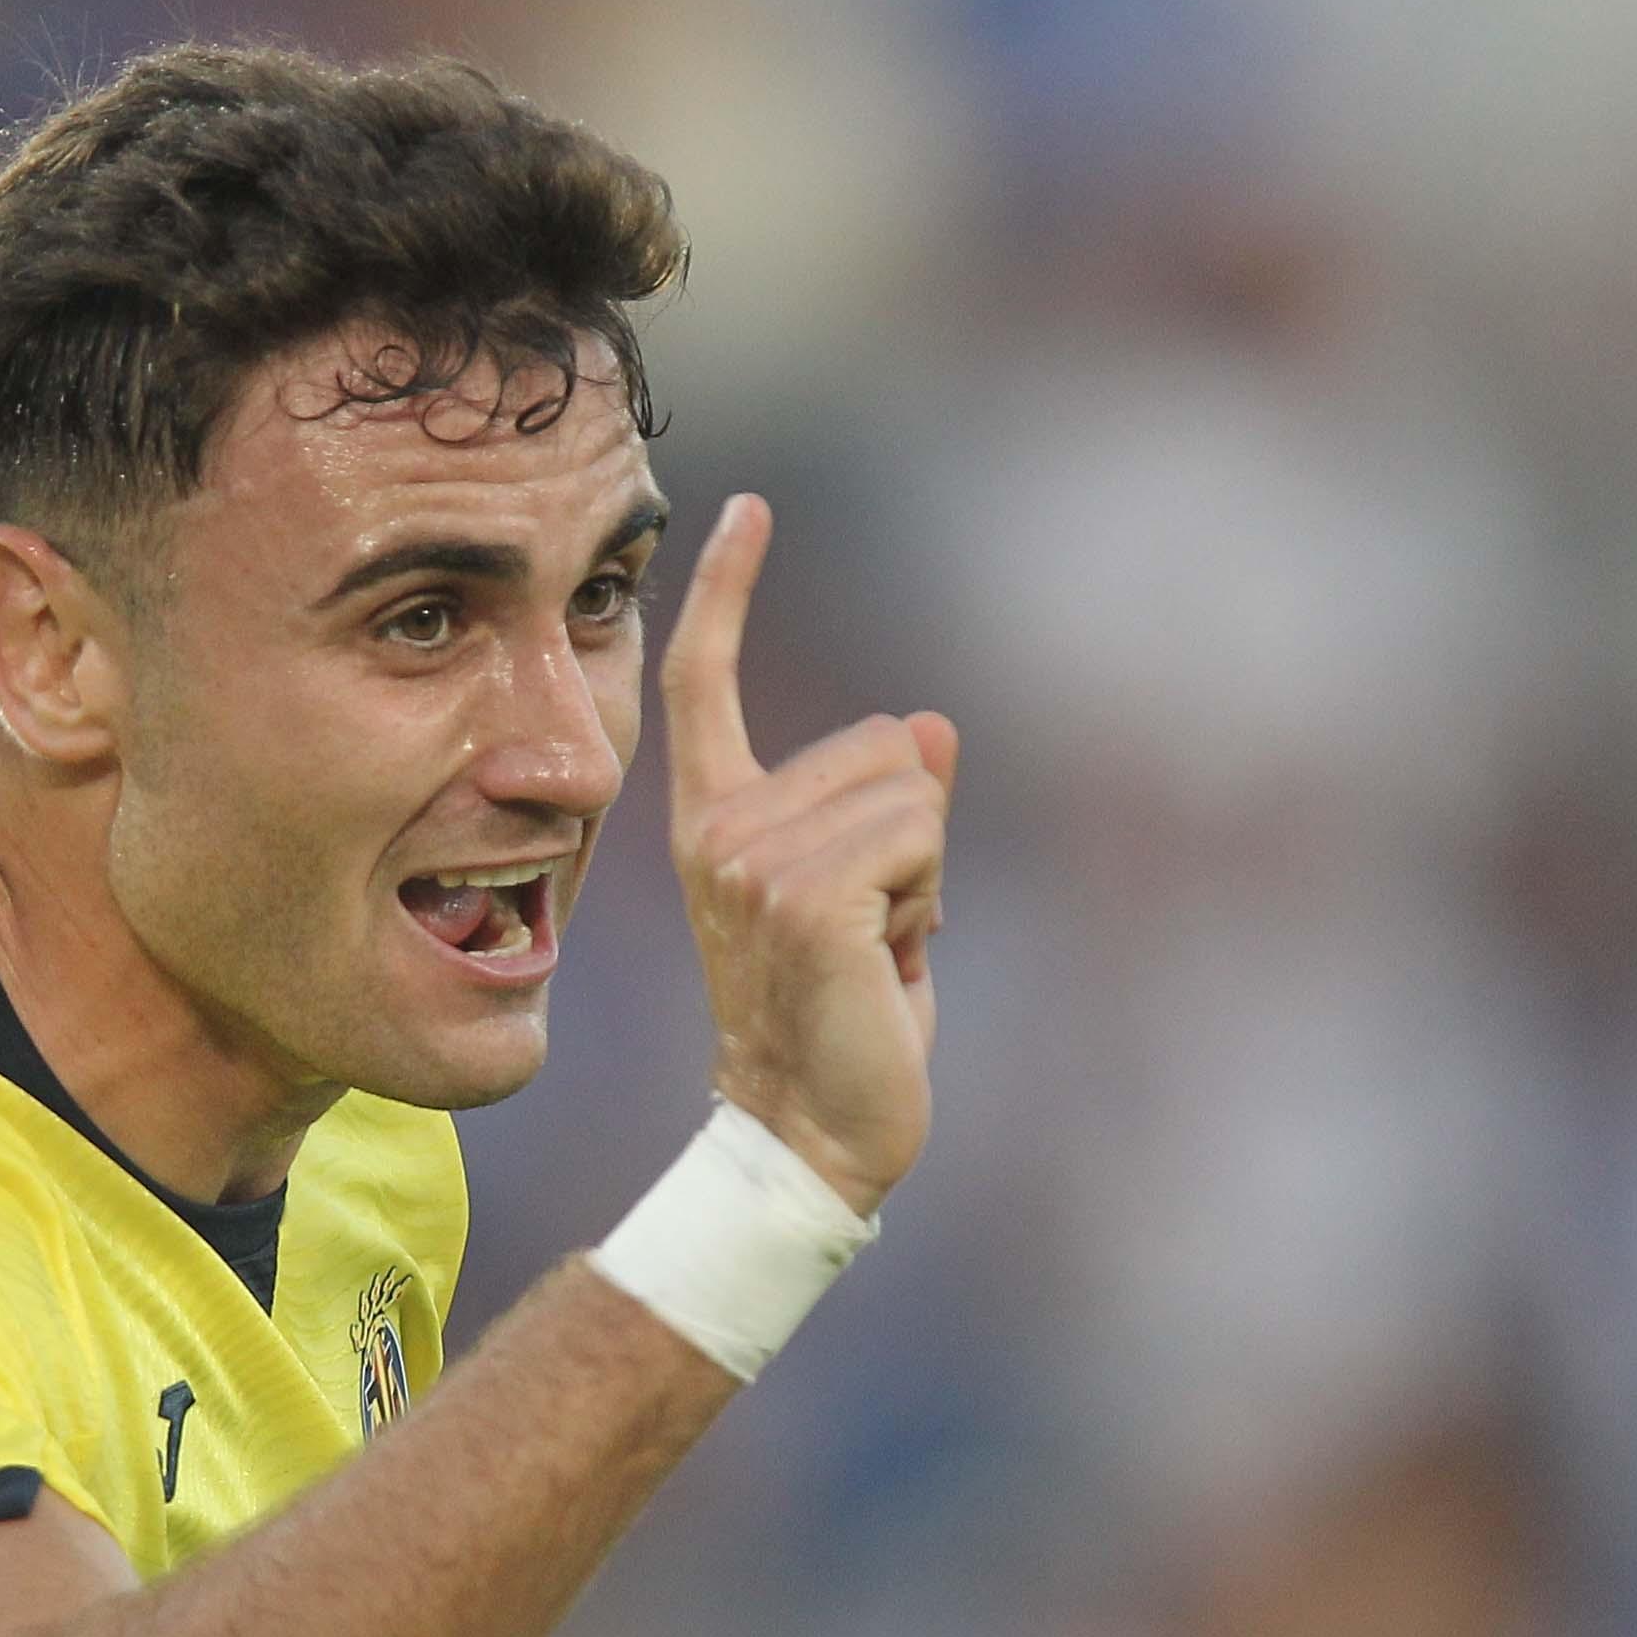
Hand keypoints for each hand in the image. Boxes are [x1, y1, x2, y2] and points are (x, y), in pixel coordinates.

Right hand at [656, 495, 954, 1216]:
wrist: (810, 1129)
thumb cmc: (844, 1019)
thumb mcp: (874, 897)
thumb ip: (893, 807)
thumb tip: (930, 726)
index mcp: (715, 822)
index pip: (706, 684)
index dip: (729, 591)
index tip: (747, 507)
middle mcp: (719, 829)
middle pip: (880, 746)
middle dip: (912, 836)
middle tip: (868, 932)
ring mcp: (752, 859)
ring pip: (910, 792)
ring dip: (924, 877)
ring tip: (874, 953)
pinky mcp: (803, 891)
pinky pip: (919, 834)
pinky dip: (927, 899)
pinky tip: (886, 962)